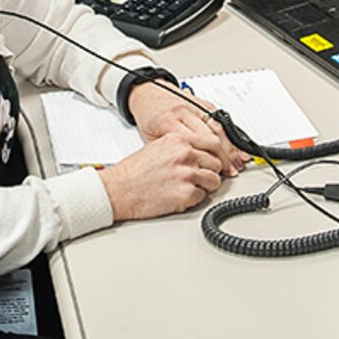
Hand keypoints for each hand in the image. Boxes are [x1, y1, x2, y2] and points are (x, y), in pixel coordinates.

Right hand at [98, 132, 222, 220]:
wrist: (119, 189)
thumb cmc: (134, 171)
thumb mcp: (159, 146)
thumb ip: (183, 147)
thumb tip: (202, 154)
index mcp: (179, 139)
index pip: (214, 143)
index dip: (219, 154)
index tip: (219, 161)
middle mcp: (185, 154)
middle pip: (216, 163)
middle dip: (211, 171)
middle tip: (199, 177)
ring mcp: (187, 174)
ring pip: (214, 181)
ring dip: (205, 186)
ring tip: (188, 187)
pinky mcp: (186, 194)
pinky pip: (203, 197)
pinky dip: (194, 198)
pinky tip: (179, 195)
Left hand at [127, 80, 249, 175]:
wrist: (145, 92)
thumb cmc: (148, 116)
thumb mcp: (150, 138)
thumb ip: (170, 152)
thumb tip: (187, 170)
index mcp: (167, 121)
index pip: (193, 145)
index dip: (207, 161)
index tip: (214, 174)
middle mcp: (182, 112)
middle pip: (209, 135)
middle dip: (223, 156)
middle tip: (230, 170)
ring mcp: (193, 105)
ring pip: (218, 126)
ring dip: (230, 146)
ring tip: (237, 161)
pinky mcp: (200, 102)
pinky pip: (219, 117)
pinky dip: (230, 132)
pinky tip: (236, 144)